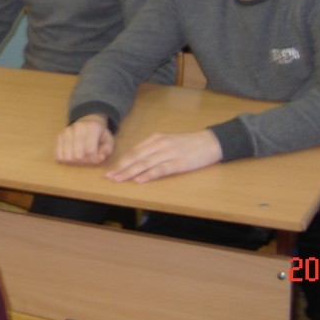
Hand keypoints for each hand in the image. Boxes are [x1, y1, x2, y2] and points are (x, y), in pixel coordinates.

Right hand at [56, 114, 114, 165]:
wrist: (88, 120)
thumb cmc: (100, 133)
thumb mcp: (109, 140)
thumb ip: (107, 150)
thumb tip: (100, 158)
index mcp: (92, 128)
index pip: (90, 151)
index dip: (94, 159)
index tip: (97, 158)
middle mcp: (77, 128)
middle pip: (77, 156)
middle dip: (84, 161)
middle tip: (89, 158)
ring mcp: (66, 132)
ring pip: (67, 157)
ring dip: (74, 162)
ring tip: (80, 156)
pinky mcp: (59, 136)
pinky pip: (58, 155)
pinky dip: (65, 159)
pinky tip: (72, 155)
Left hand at [106, 129, 221, 183]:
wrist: (210, 141)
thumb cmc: (189, 143)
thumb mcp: (168, 141)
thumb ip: (153, 148)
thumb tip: (137, 159)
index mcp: (156, 138)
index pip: (134, 151)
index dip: (121, 161)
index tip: (110, 169)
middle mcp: (159, 144)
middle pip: (136, 157)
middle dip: (121, 168)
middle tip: (109, 177)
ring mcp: (168, 153)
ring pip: (145, 164)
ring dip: (130, 172)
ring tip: (119, 179)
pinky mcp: (178, 163)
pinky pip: (160, 170)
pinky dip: (148, 175)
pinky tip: (139, 180)